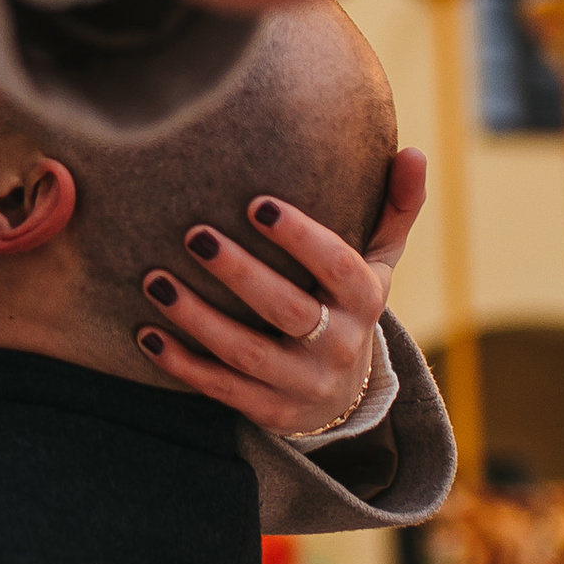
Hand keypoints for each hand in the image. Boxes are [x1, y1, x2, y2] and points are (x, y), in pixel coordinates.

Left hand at [136, 148, 429, 434]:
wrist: (344, 394)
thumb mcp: (378, 260)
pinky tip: (148, 334)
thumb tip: (416, 153)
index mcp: (365, 299)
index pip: (338, 266)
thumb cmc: (348, 301)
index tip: (256, 204)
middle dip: (240, 273)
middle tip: (194, 235)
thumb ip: (395, 207)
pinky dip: (182, 364)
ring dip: (197, 319)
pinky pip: (221, 390)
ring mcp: (304, 383)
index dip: (301, 237)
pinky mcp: (270, 411)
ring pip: (246, 353)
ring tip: (154, 279)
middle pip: (288, 310)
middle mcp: (339, 345)